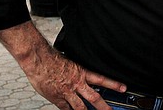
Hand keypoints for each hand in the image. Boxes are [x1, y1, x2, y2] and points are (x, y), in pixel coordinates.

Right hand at [0, 21, 126, 109]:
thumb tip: (82, 72)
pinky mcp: (57, 98)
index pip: (102, 79)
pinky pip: (65, 108)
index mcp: (82, 73)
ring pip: (80, 107)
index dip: (114, 84)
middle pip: (94, 97)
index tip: (123, 88)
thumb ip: (78, 69)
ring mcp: (67, 92)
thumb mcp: (71, 61)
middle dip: (104, 106)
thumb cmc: (52, 59)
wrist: (39, 61)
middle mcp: (76, 83)